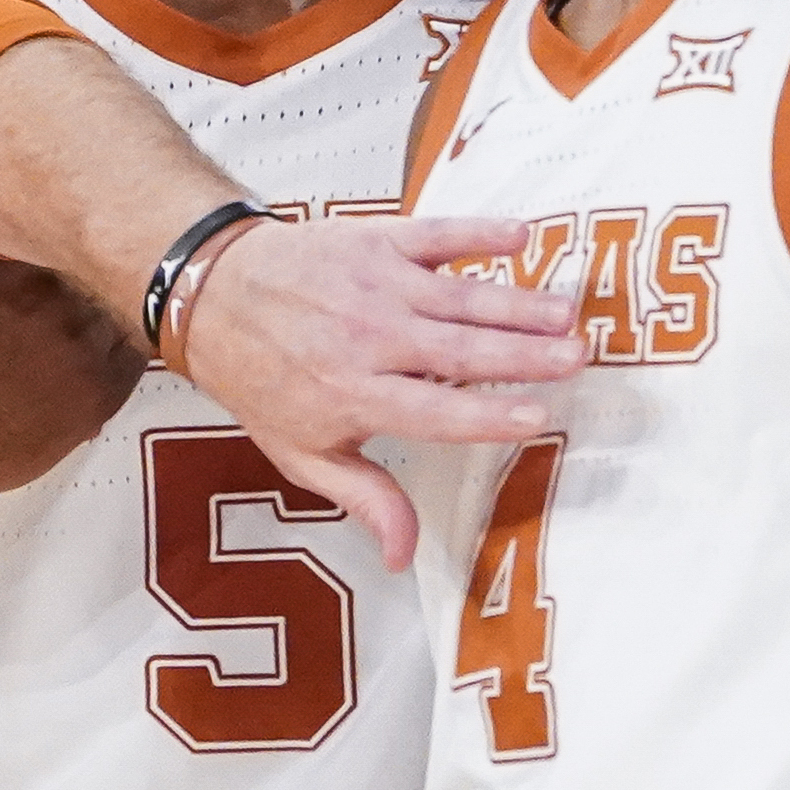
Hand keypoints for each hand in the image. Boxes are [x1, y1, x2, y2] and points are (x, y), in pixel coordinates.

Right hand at [0, 241, 146, 509]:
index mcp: (15, 260)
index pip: (65, 233)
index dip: (67, 244)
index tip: (61, 255)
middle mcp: (55, 295)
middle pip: (98, 269)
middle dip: (89, 278)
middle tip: (77, 295)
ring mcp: (81, 344)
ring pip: (118, 311)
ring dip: (109, 316)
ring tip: (89, 330)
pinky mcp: (98, 393)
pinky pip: (134, 358)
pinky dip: (124, 353)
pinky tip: (108, 357)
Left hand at [174, 216, 582, 567]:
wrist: (213, 294)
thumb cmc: (263, 377)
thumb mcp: (301, 452)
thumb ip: (363, 498)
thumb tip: (404, 555)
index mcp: (354, 395)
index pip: (435, 411)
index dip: (488, 414)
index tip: (536, 415)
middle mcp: (369, 338)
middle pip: (460, 350)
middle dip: (524, 354)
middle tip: (576, 357)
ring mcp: (375, 285)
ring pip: (460, 297)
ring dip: (519, 303)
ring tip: (567, 314)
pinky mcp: (376, 240)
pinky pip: (437, 235)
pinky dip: (478, 234)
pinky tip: (521, 237)